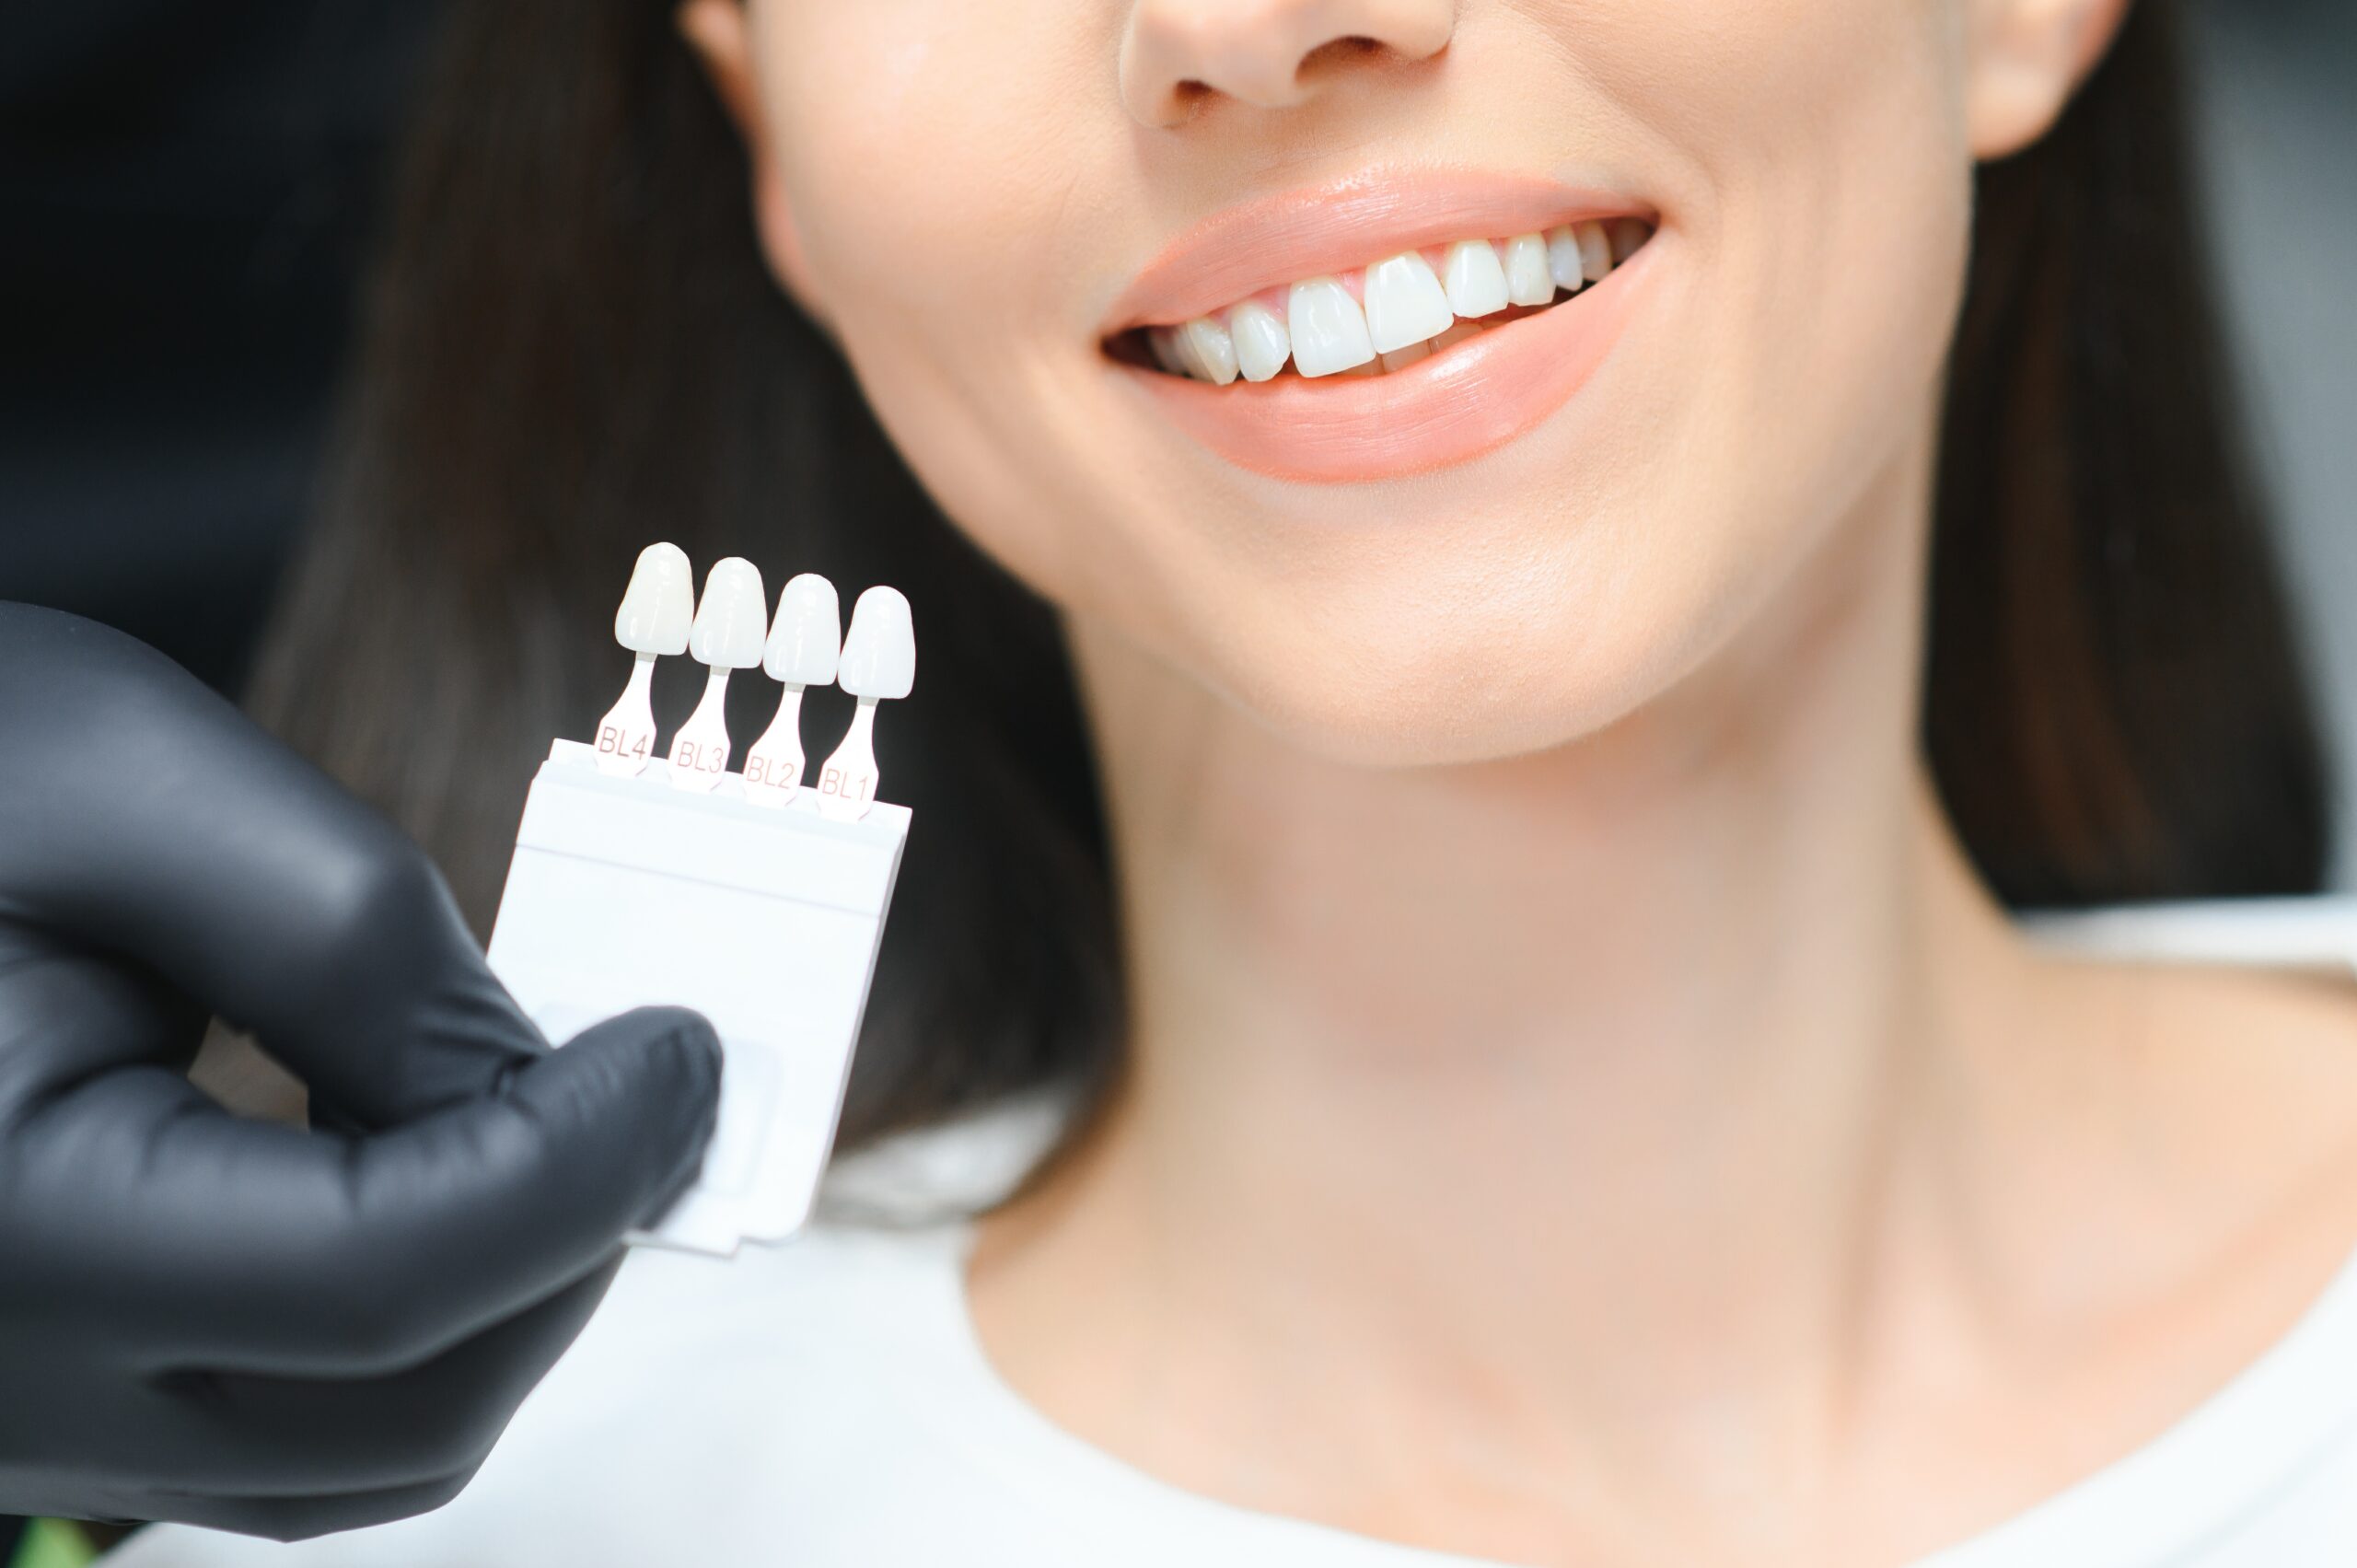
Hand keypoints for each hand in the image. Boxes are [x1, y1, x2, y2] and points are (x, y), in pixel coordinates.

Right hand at [0, 605, 720, 1538]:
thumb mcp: (121, 784)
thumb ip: (356, 941)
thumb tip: (540, 1083)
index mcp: (1, 1233)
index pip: (386, 1281)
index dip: (583, 1168)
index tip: (686, 1050)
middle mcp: (0, 1382)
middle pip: (403, 1416)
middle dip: (570, 1247)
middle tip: (656, 1087)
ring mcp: (20, 1414)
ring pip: (359, 1455)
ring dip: (508, 1298)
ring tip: (565, 1120)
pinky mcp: (48, 1390)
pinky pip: (283, 1429)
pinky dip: (413, 1321)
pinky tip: (443, 1170)